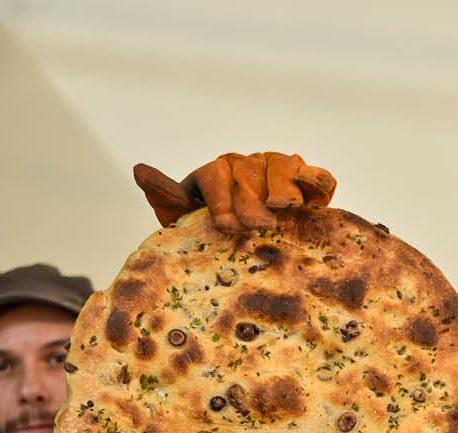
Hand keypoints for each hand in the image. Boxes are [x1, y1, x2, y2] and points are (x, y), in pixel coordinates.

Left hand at [133, 152, 336, 233]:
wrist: (243, 244)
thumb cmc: (209, 232)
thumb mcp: (182, 216)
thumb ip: (165, 195)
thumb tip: (138, 170)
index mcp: (215, 172)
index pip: (216, 175)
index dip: (221, 200)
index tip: (226, 226)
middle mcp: (247, 165)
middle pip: (251, 173)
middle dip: (253, 201)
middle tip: (257, 226)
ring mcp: (277, 169)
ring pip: (283, 166)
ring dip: (283, 188)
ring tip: (283, 210)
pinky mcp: (305, 180)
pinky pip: (317, 176)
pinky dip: (319, 183)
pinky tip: (317, 202)